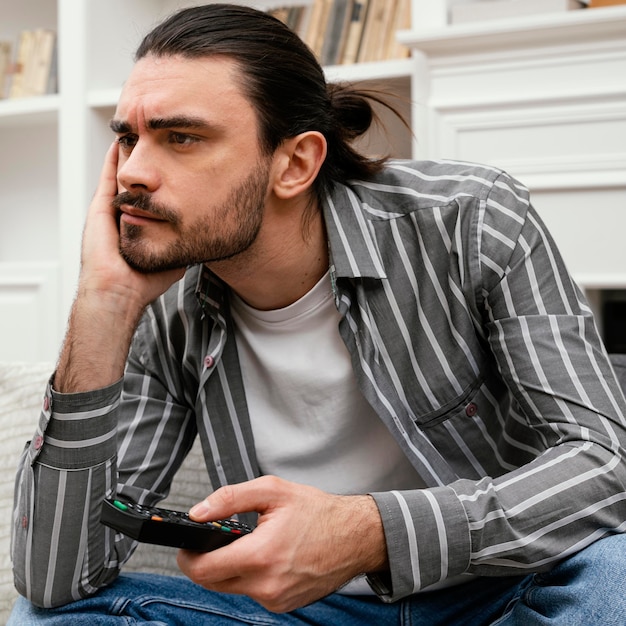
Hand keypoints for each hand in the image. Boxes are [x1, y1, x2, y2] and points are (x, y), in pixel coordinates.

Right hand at [79, 141, 184, 309]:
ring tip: (137, 140)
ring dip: (128, 161)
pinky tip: (119, 145)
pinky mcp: (100, 209)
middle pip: (136, 188)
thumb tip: (204, 246)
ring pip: (121, 179)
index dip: (161, 190)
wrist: (120, 290)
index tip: (176, 175)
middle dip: (145, 171)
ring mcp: (111, 213)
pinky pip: (107, 179)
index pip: (151, 204)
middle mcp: (124, 219)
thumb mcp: (174, 264)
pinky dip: (112, 161)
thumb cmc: (144, 283)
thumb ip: (186, 251)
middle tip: (156, 149)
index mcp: (139, 230)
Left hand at [177, 476, 387, 612]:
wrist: (355, 537)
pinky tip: (267, 558)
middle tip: (215, 541)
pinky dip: (252, 577)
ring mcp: (276, 600)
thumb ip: (230, 498)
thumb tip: (199, 512)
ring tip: (249, 544)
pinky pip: (254, 593)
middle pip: (213, 582)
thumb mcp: (273, 491)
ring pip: (233, 588)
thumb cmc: (318, 512)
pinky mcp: (284, 606)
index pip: (204, 570)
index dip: (187, 557)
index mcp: (261, 556)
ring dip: (231, 569)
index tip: (186, 546)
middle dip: (207, 562)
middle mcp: (266, 585)